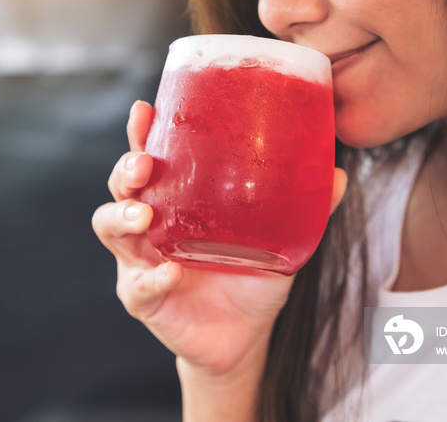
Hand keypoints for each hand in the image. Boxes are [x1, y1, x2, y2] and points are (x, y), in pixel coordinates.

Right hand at [93, 100, 347, 376]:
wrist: (244, 335)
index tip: (144, 111)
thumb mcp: (279, 238)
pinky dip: (151, 278)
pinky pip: (138, 286)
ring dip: (122, 217)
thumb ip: (302, 207)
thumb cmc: (251, 277)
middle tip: (144, 163)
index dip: (141, 134)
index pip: (150, 159)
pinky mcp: (143, 298)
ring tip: (144, 216)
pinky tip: (171, 273)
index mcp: (177, 201)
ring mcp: (141, 261)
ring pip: (109, 228)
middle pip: (121, 187)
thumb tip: (336, 174)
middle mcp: (151, 225)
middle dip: (125, 170)